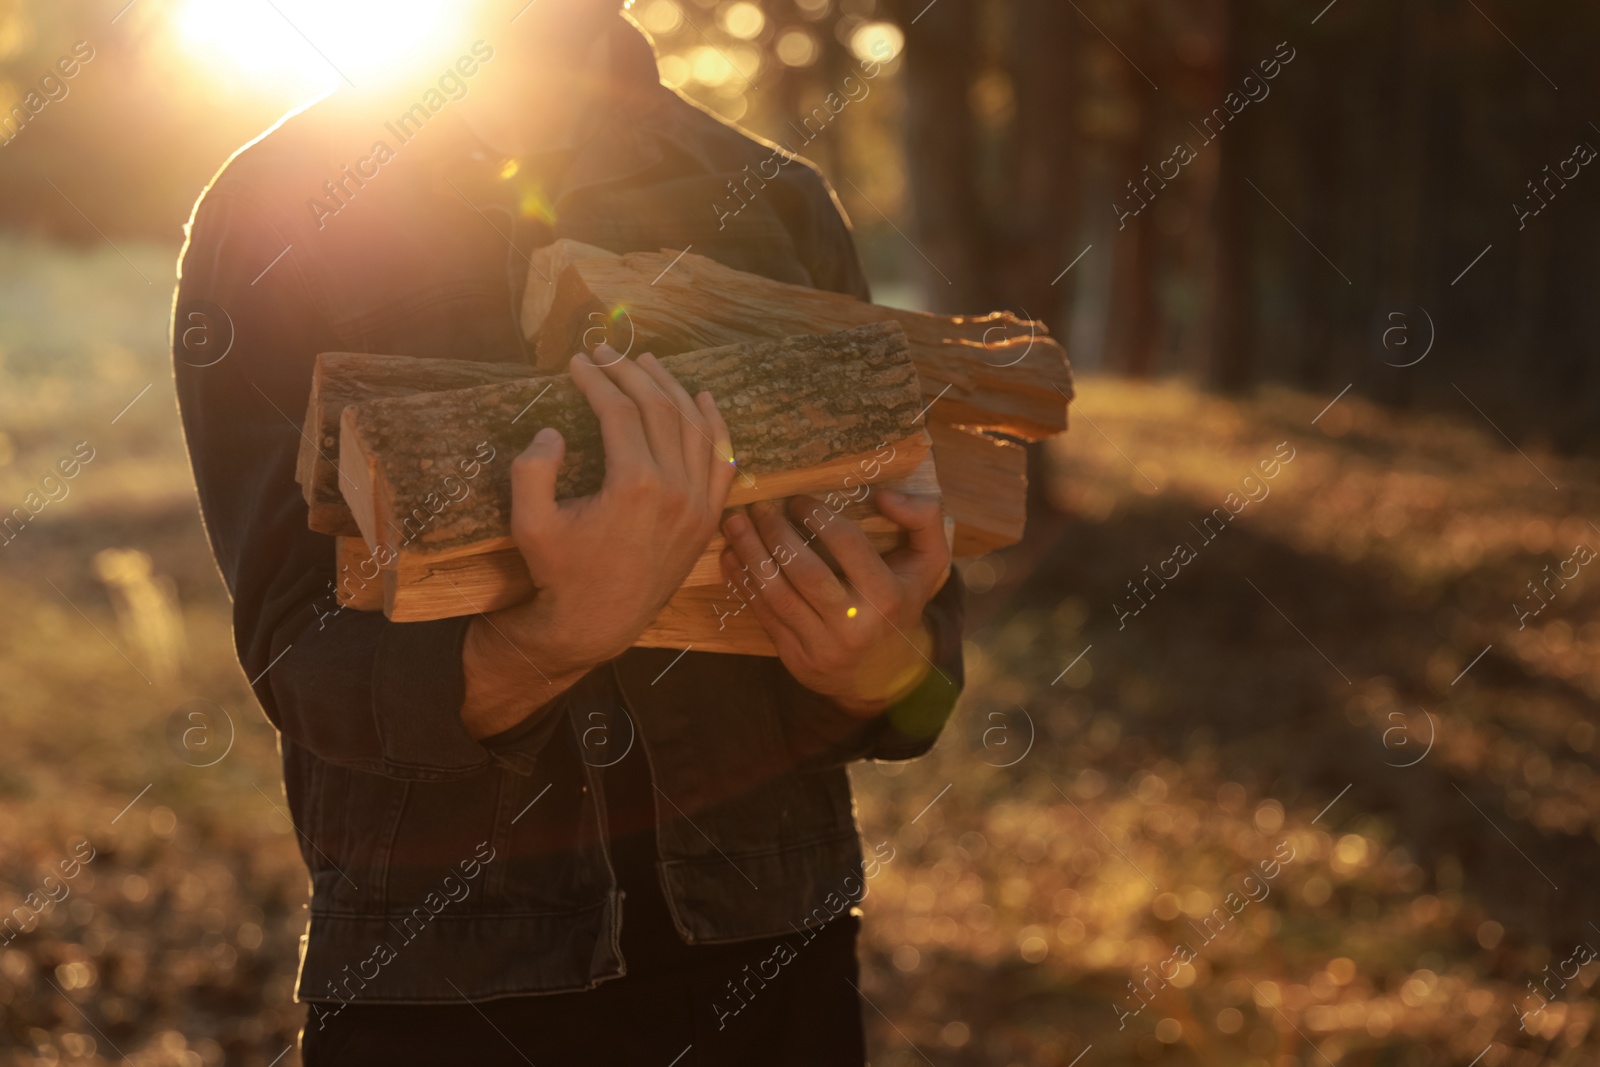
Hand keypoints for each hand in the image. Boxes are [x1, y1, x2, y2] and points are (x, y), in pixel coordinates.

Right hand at [459, 346, 734, 737]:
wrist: (596, 622)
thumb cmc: (558, 572)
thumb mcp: (528, 523)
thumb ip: (532, 471)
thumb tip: (553, 431)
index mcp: (634, 485)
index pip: (618, 411)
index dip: (596, 379)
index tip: (577, 362)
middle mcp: (676, 489)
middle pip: (659, 409)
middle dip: (630, 373)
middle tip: (606, 352)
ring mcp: (699, 503)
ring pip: (695, 427)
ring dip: (671, 388)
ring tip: (647, 363)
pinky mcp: (708, 518)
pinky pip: (723, 461)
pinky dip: (716, 427)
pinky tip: (703, 400)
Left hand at [718, 488, 950, 716]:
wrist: (886, 674)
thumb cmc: (902, 603)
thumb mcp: (929, 562)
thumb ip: (923, 519)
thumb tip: (884, 494)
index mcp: (888, 596)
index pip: (847, 545)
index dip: (818, 516)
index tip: (797, 499)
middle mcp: (855, 624)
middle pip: (806, 571)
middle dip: (775, 534)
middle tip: (758, 507)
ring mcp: (823, 646)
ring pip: (777, 595)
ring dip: (750, 555)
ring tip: (734, 524)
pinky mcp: (797, 659)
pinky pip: (764, 616)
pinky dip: (743, 583)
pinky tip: (731, 556)